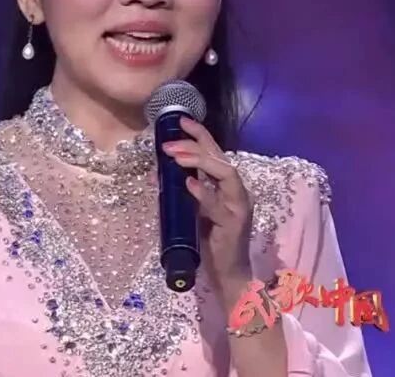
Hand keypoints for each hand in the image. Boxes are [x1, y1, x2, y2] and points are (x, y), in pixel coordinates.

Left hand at [161, 117, 252, 301]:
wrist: (227, 273)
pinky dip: (204, 193)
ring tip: (177, 157)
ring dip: (201, 162)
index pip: (215, 152)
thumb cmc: (209, 240)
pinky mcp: (235, 224)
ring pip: (226, 174)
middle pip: (220, 158)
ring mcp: (238, 206)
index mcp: (227, 185)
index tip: (180, 120)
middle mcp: (236, 191)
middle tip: (168, 143)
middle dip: (195, 145)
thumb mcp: (190, 210)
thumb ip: (179, 192)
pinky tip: (189, 184)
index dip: (200, 134)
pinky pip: (220, 205)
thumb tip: (155, 173)